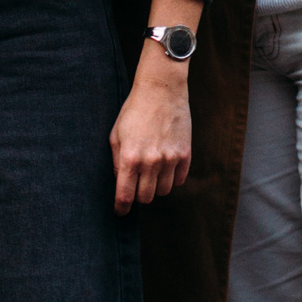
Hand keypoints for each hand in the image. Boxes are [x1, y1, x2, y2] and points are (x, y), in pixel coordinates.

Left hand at [110, 56, 191, 216]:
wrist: (161, 90)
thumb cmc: (134, 110)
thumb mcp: (116, 134)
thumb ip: (116, 161)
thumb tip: (120, 182)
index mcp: (129, 158)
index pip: (125, 195)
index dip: (121, 208)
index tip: (120, 212)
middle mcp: (151, 162)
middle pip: (146, 198)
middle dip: (139, 196)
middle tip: (136, 186)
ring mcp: (170, 159)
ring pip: (164, 191)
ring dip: (156, 187)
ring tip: (151, 174)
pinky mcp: (185, 154)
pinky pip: (179, 180)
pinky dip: (172, 178)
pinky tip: (165, 167)